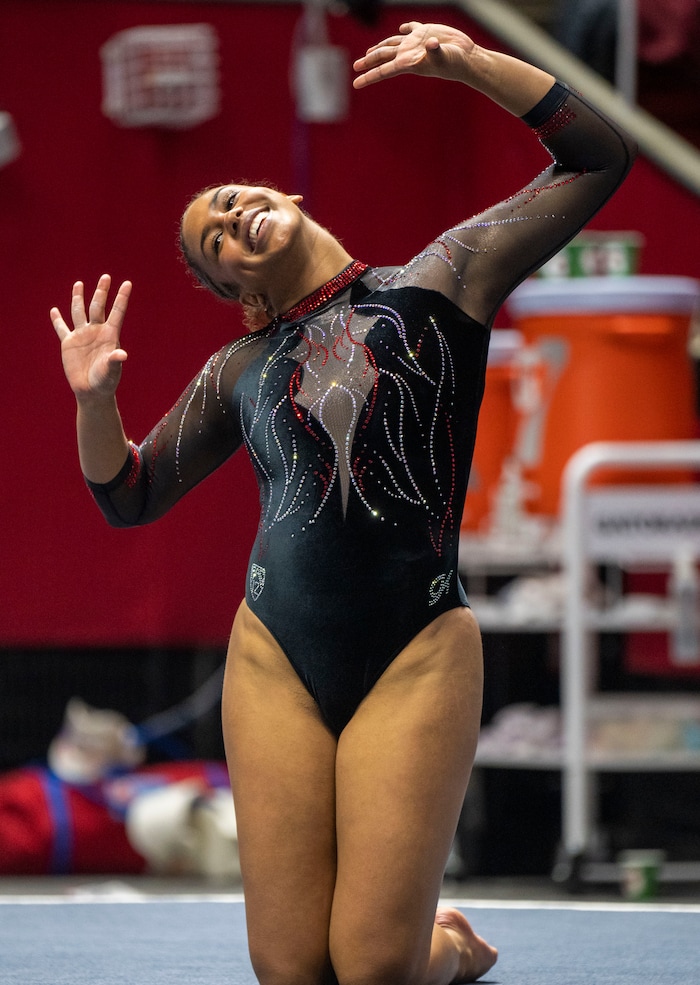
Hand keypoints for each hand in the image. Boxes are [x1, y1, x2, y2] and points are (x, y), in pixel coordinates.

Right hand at [51, 274, 131, 400]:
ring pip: (79, 312)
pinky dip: (57, 320)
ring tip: (80, 283)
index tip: (128, 283)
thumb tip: (122, 354)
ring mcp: (82, 336)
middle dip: (101, 292)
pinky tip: (54, 310)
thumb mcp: (111, 371)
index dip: (122, 298)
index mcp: (109, 335)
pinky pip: (62, 328)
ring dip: (79, 297)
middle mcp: (96, 332)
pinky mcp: (69, 344)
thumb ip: (114, 360)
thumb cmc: (106, 381)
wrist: (92, 391)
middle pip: (98, 306)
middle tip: (106, 276)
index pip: (116, 312)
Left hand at [353, 21, 476, 88]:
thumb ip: (434, 51)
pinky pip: (411, 30)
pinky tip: (401, 29)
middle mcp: (408, 54)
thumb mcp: (443, 57)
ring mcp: (416, 43)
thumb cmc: (454, 62)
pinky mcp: (426, 33)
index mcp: (408, 63)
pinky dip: (404, 29)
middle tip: (355, 66)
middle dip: (368, 62)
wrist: (467, 59)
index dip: (369, 76)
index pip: (384, 70)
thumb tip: (430, 44)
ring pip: (393, 44)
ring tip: (369, 53)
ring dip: (380, 47)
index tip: (356, 83)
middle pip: (383, 57)